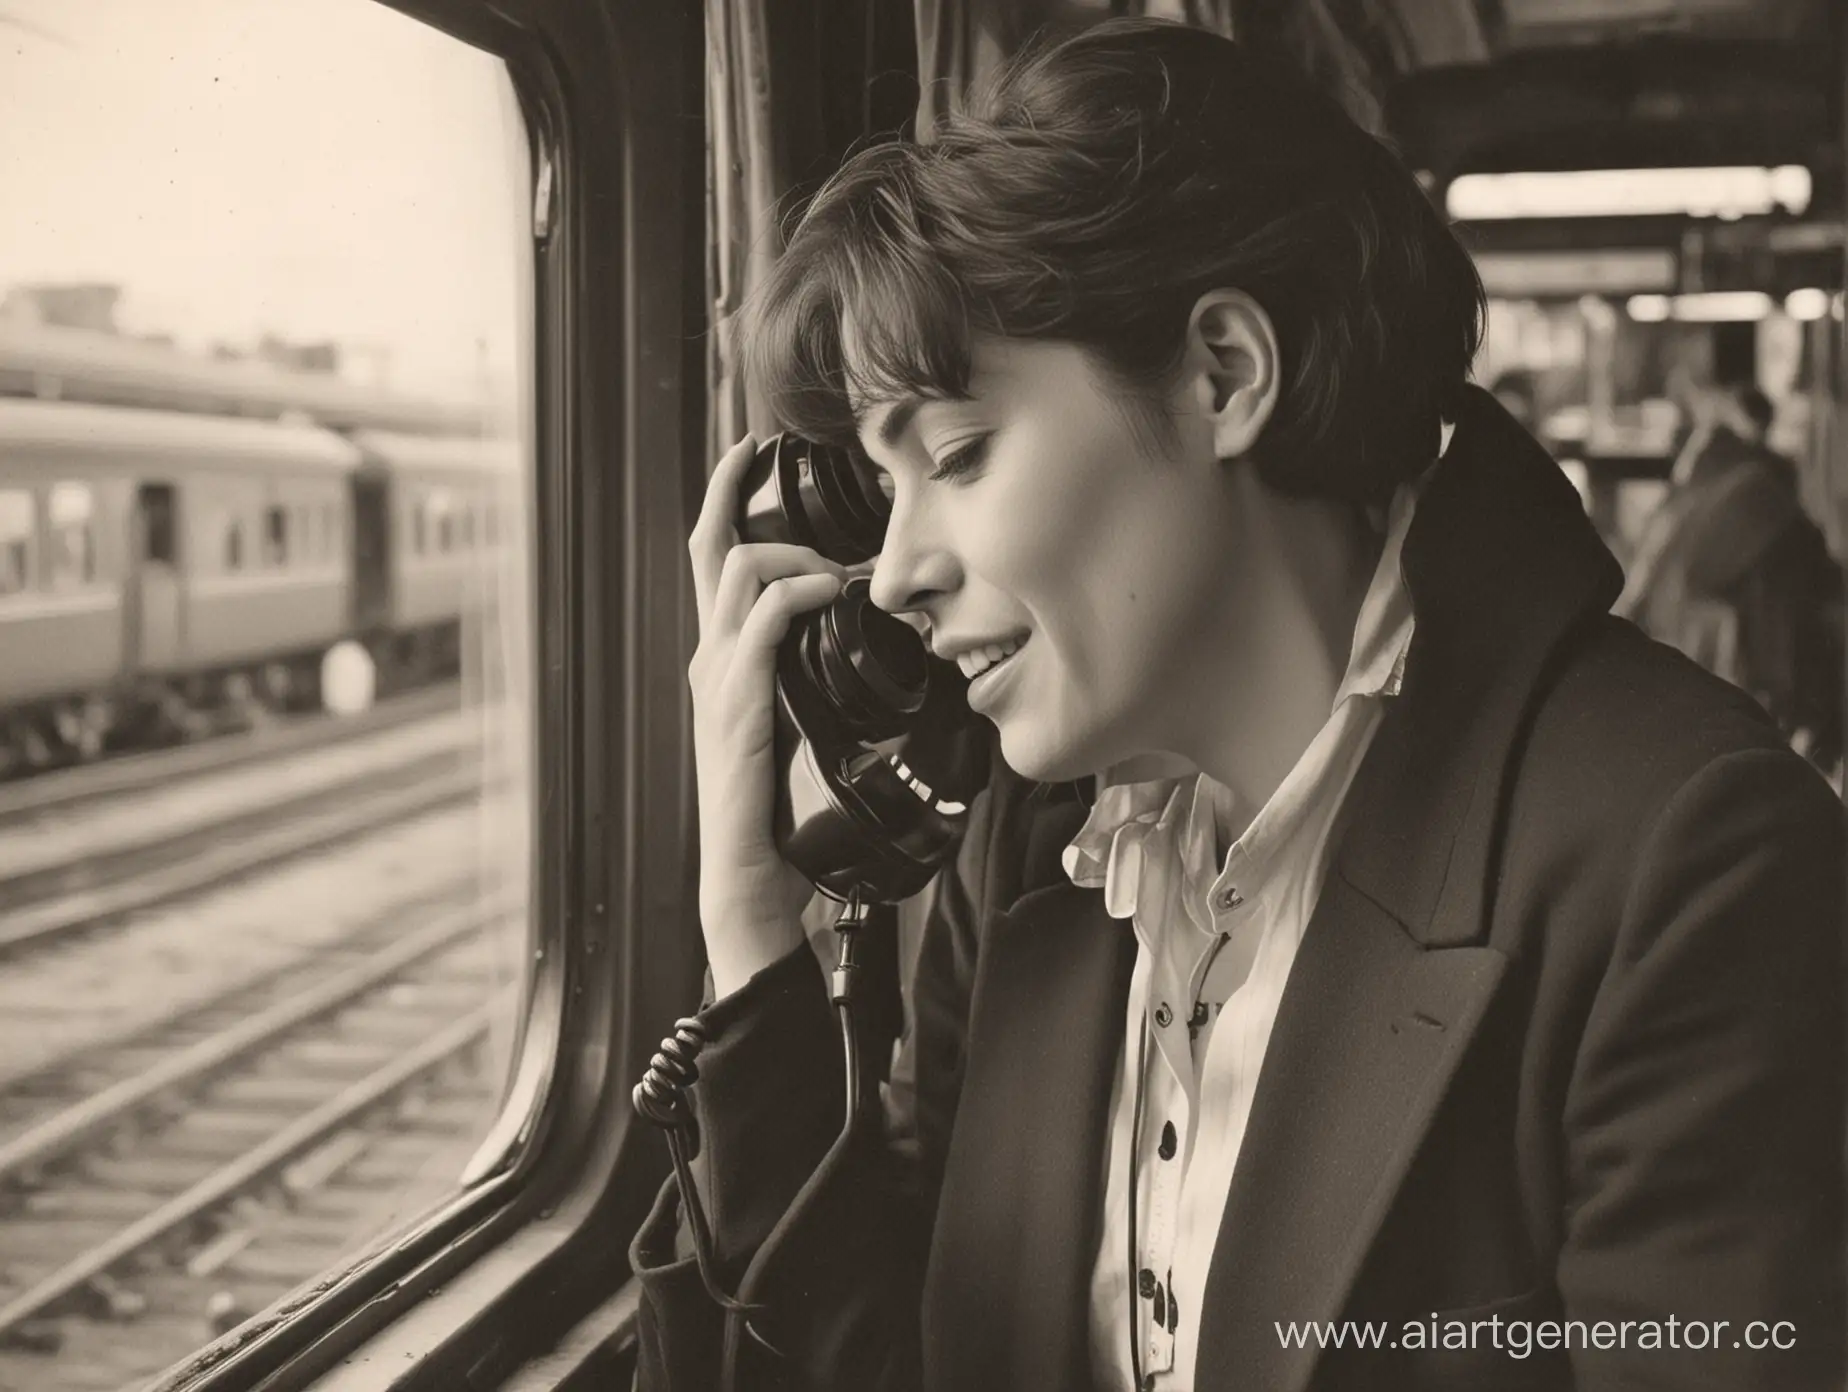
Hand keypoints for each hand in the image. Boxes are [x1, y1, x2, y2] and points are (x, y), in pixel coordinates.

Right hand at [687, 435, 847, 995]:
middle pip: (712, 549)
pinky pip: (761, 626)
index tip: (751, 452)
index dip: (726, 499)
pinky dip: (797, 596)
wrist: (752, 883)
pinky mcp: (737, 706)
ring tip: (838, 571)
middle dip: (737, 490)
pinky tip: (834, 594)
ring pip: (740, 573)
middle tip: (773, 459)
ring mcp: (720, 680)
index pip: (715, 561)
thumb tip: (882, 642)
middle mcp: (714, 660)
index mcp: (728, 661)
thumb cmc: (785, 813)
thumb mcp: (808, 730)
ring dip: (795, 555)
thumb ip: (824, 684)